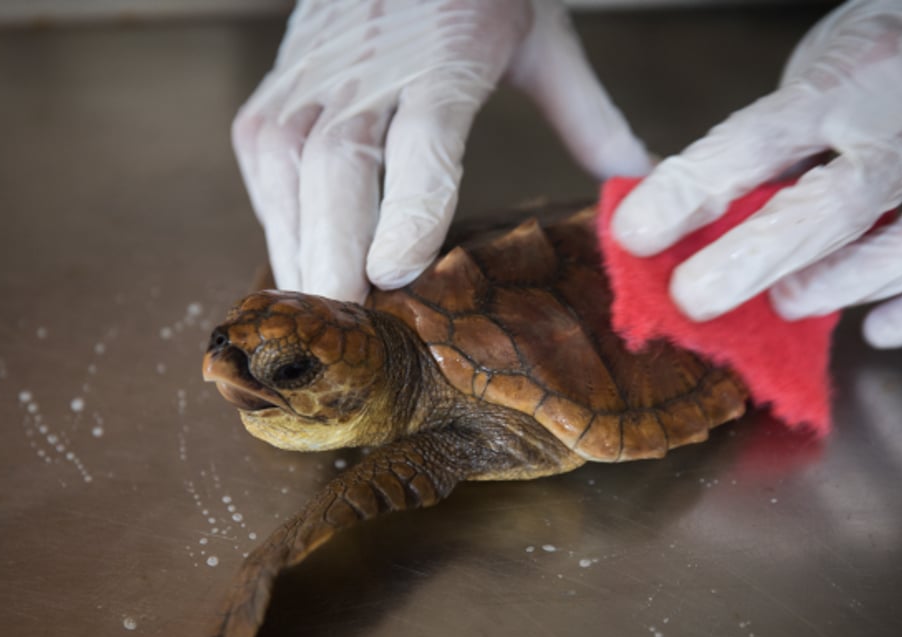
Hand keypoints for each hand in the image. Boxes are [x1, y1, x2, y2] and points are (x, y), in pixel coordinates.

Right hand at [234, 0, 651, 302]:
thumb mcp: (540, 36)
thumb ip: (585, 114)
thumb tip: (635, 181)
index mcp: (442, 57)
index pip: (422, 142)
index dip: (407, 208)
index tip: (395, 271)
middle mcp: (365, 72)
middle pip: (338, 168)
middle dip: (334, 254)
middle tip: (345, 334)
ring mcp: (310, 81)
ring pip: (288, 173)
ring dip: (300, 250)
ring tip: (319, 326)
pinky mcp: (274, 92)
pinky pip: (266, 169)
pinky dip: (278, 224)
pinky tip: (298, 271)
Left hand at [611, 0, 901, 347]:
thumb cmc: (901, 54)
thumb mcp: (824, 69)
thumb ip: (773, 143)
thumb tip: (695, 220)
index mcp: (849, 84)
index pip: (756, 142)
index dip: (691, 193)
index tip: (636, 236)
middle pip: (831, 209)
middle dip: (753, 260)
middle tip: (694, 299)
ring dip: (837, 288)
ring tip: (790, 296)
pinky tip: (876, 322)